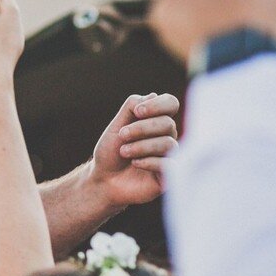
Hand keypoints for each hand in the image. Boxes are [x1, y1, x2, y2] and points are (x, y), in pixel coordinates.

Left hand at [90, 92, 179, 206]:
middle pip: (168, 123)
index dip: (158, 104)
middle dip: (142, 128)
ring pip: (168, 143)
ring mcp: (169, 156)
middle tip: (122, 135)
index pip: (171, 103)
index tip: (137, 112)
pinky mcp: (168, 176)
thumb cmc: (111, 151)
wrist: (103, 180)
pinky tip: (135, 163)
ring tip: (124, 151)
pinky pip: (170, 164)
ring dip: (142, 145)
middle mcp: (166, 136)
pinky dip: (149, 161)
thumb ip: (132, 107)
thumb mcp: (117, 125)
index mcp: (156, 121)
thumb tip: (154, 95)